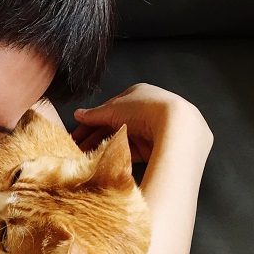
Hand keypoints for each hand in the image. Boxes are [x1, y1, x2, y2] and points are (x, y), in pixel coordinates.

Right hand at [71, 83, 211, 162]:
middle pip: (114, 125)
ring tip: (87, 156)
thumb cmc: (145, 109)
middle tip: (78, 149)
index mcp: (137, 94)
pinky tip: (105, 159)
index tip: (77, 134)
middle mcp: (145, 110)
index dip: (90, 122)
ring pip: (121, 138)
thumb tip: (77, 114)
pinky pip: (132, 150)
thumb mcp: (113, 109)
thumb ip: (93, 114)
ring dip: (104, 146)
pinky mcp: (156, 145)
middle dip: (95, 137)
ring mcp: (151, 128)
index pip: (108, 110)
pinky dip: (118, 153)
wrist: (176, 126)